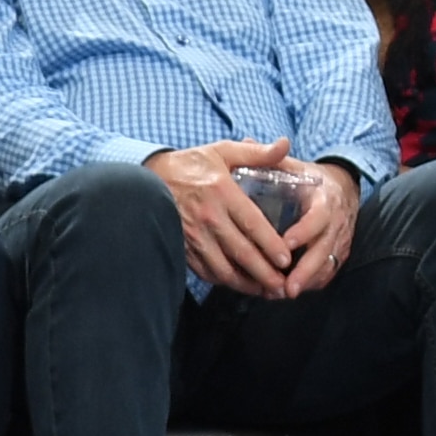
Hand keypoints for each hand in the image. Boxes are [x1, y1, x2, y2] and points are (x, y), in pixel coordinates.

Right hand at [143, 136, 299, 296]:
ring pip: (223, 268)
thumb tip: (286, 144)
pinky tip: (239, 285)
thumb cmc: (191, 164)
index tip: (287, 260)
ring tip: (266, 291)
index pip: (252, 225)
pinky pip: (205, 271)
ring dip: (246, 283)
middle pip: (241, 252)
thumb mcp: (224, 151)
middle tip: (283, 286)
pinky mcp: (182, 247)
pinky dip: (223, 281)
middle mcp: (208, 217)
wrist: (149, 176)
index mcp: (222, 193)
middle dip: (264, 273)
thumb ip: (258, 152)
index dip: (270, 245)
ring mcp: (193, 235)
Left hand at [279, 159, 359, 295]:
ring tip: (284, 294)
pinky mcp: (339, 252)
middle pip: (325, 249)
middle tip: (286, 287)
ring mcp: (340, 239)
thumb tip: (245, 141)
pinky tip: (295, 291)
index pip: (317, 217)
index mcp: (325, 198)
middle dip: (305, 270)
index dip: (303, 232)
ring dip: (307, 281)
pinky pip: (329, 271)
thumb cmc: (310, 178)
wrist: (343, 187)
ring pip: (328, 264)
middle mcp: (337, 221)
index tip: (284, 245)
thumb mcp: (294, 166)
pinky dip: (313, 283)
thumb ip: (271, 158)